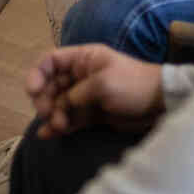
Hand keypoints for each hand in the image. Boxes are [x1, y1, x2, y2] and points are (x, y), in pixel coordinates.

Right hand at [26, 44, 164, 137]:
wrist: (161, 104)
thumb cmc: (133, 84)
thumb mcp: (103, 84)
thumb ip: (76, 94)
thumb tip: (61, 106)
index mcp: (83, 59)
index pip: (51, 61)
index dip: (37, 73)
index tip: (32, 90)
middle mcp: (80, 75)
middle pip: (50, 85)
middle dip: (44, 99)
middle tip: (47, 113)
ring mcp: (85, 96)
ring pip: (58, 104)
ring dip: (52, 115)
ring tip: (58, 126)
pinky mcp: (92, 114)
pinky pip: (69, 119)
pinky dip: (58, 126)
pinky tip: (47, 135)